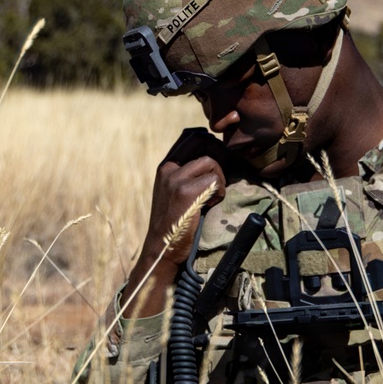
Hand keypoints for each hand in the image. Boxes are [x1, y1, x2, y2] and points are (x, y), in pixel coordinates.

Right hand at [140, 128, 231, 269]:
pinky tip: (208, 205)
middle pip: (204, 142)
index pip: (192, 136)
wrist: (161, 247)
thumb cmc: (175, 221)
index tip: (217, 163)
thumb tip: (216, 153)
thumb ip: (188, 171)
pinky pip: (215, 180)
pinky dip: (219, 193)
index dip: (211, 145)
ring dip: (220, 178)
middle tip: (220, 177)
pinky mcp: (185, 192)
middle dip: (219, 156)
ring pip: (211, 161)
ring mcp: (175, 179)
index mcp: (166, 166)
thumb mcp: (174, 190)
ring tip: (212, 196)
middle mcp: (168, 168)